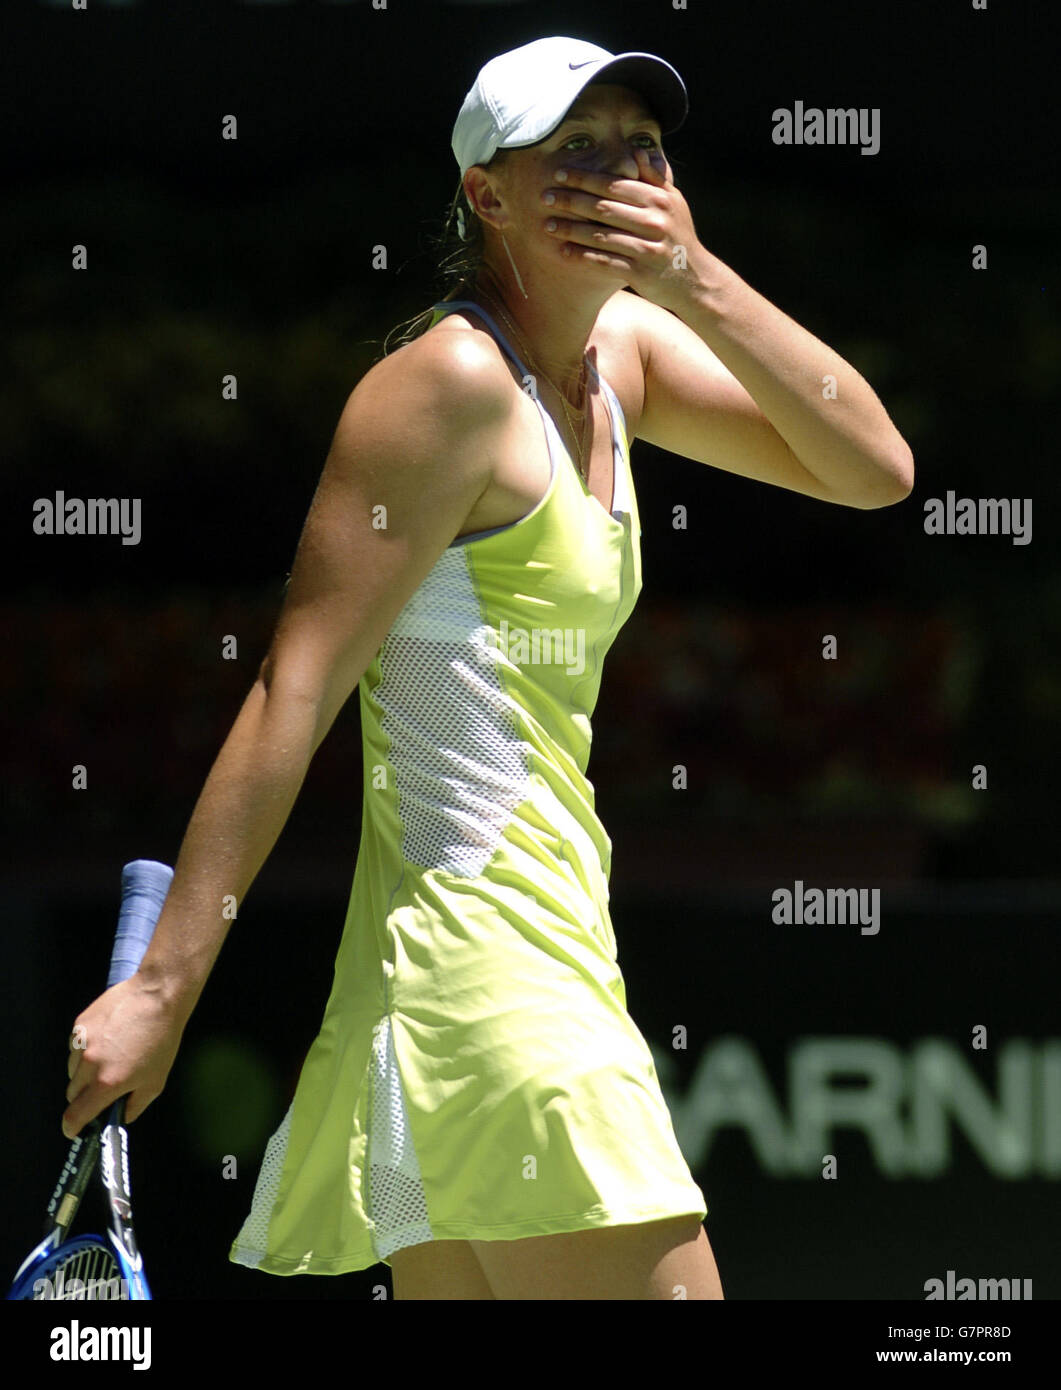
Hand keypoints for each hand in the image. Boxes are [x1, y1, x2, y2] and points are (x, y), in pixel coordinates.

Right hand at [63, 974, 187, 1137]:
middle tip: (105, 1087)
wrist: (158, 995)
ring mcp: (81, 1043)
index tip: (73, 1130)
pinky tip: (108, 1039)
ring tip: (112, 1056)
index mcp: (107, 1083)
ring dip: (85, 1072)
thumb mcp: (155, 1081)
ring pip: (73, 1070)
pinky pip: (75, 1048)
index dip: (72, 1127)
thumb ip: (133, 1107)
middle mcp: (89, 1064)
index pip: (74, 1116)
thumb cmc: (162, 1038)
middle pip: (73, 1094)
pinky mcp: (79, 1025)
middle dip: (85, 1097)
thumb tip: (118, 1118)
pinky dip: (85, 1050)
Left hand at [540, 149, 709, 309]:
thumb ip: (655, 176)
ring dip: (571, 230)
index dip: (586, 178)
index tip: (560, 174)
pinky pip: (606, 262)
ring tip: (547, 225)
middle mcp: (654, 221)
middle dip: (571, 201)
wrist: (696, 279)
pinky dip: (583, 257)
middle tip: (544, 196)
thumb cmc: (678, 236)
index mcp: (659, 199)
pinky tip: (563, 253)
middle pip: (604, 207)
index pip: (615, 184)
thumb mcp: (674, 203)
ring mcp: (647, 248)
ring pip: (602, 236)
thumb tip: (635, 151)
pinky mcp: (641, 273)